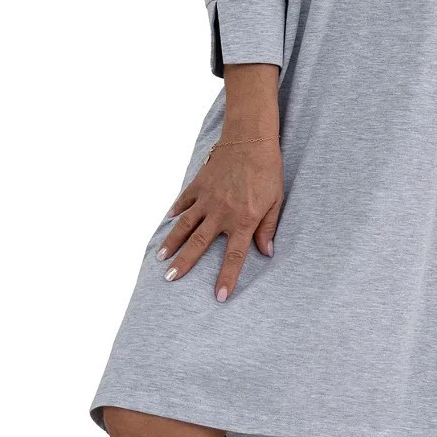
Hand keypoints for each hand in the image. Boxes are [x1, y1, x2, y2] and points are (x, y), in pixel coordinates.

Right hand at [156, 136, 283, 299]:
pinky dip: (175, 212)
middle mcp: (221, 213)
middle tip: (170, 280)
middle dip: (184, 264)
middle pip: (199, 245)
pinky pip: (183, 201)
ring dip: (171, 243)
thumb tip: (266, 252)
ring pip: (185, 226)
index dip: (226, 278)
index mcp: (243, 220)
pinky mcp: (198, 184)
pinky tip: (167, 222)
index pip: (233, 256)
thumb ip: (268, 228)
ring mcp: (207, 198)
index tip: (219, 297)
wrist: (250, 139)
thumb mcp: (276, 200)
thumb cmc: (267, 171)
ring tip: (160, 259)